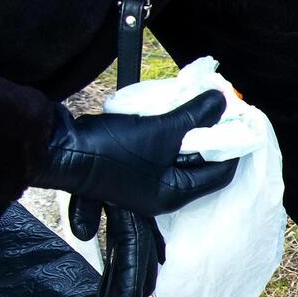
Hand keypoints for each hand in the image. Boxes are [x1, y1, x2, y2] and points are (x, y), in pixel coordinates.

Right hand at [35, 90, 238, 218]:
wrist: (59, 148)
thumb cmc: (112, 147)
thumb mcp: (161, 129)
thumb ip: (194, 116)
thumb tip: (222, 101)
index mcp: (174, 194)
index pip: (219, 174)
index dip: (233, 148)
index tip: (238, 123)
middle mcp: (160, 195)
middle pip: (198, 166)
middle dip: (209, 140)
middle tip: (217, 114)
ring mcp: (141, 185)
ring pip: (178, 158)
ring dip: (187, 136)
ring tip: (194, 111)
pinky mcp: (126, 170)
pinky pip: (158, 153)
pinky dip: (167, 137)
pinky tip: (168, 117)